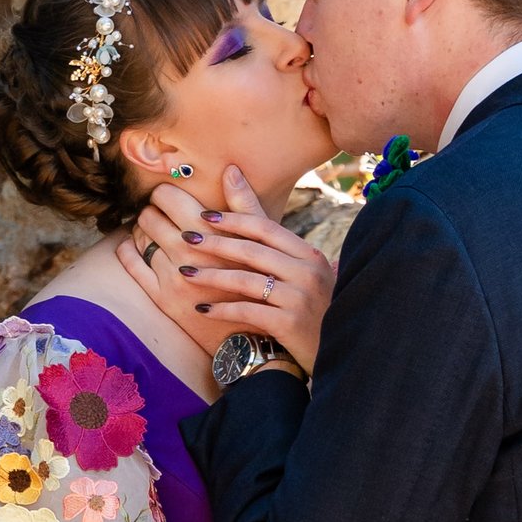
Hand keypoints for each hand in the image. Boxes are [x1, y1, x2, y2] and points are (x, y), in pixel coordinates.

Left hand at [134, 169, 334, 373]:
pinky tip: (202, 308)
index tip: (203, 216)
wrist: (337, 348)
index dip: (233, 219)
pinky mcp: (291, 325)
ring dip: (211, 276)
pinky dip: (223, 309)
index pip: (266, 227)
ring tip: (185, 272)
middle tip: (185, 238)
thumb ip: (265, 230)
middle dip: (215, 243)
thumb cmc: (308, 304)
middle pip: (253, 250)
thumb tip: (232, 174)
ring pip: (247, 281)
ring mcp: (300, 299)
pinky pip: (248, 312)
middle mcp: (307, 272)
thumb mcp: (296, 267)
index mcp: (308, 254)